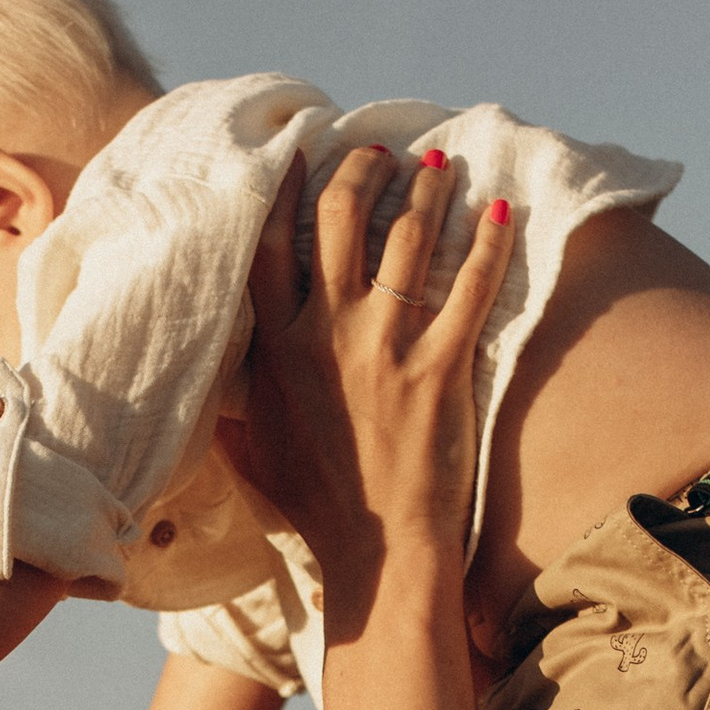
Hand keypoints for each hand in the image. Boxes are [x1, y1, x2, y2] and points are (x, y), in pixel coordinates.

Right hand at [216, 145, 513, 637]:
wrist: (377, 555)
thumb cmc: (315, 510)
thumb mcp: (253, 451)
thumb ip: (233, 401)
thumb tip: (207, 380)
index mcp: (276, 350)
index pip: (270, 246)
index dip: (287, 190)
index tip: (304, 155)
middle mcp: (327, 336)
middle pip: (341, 221)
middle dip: (363, 172)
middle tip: (382, 154)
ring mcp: (386, 349)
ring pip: (407, 239)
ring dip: (428, 190)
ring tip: (441, 164)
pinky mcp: (441, 369)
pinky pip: (470, 289)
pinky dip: (489, 244)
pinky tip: (501, 213)